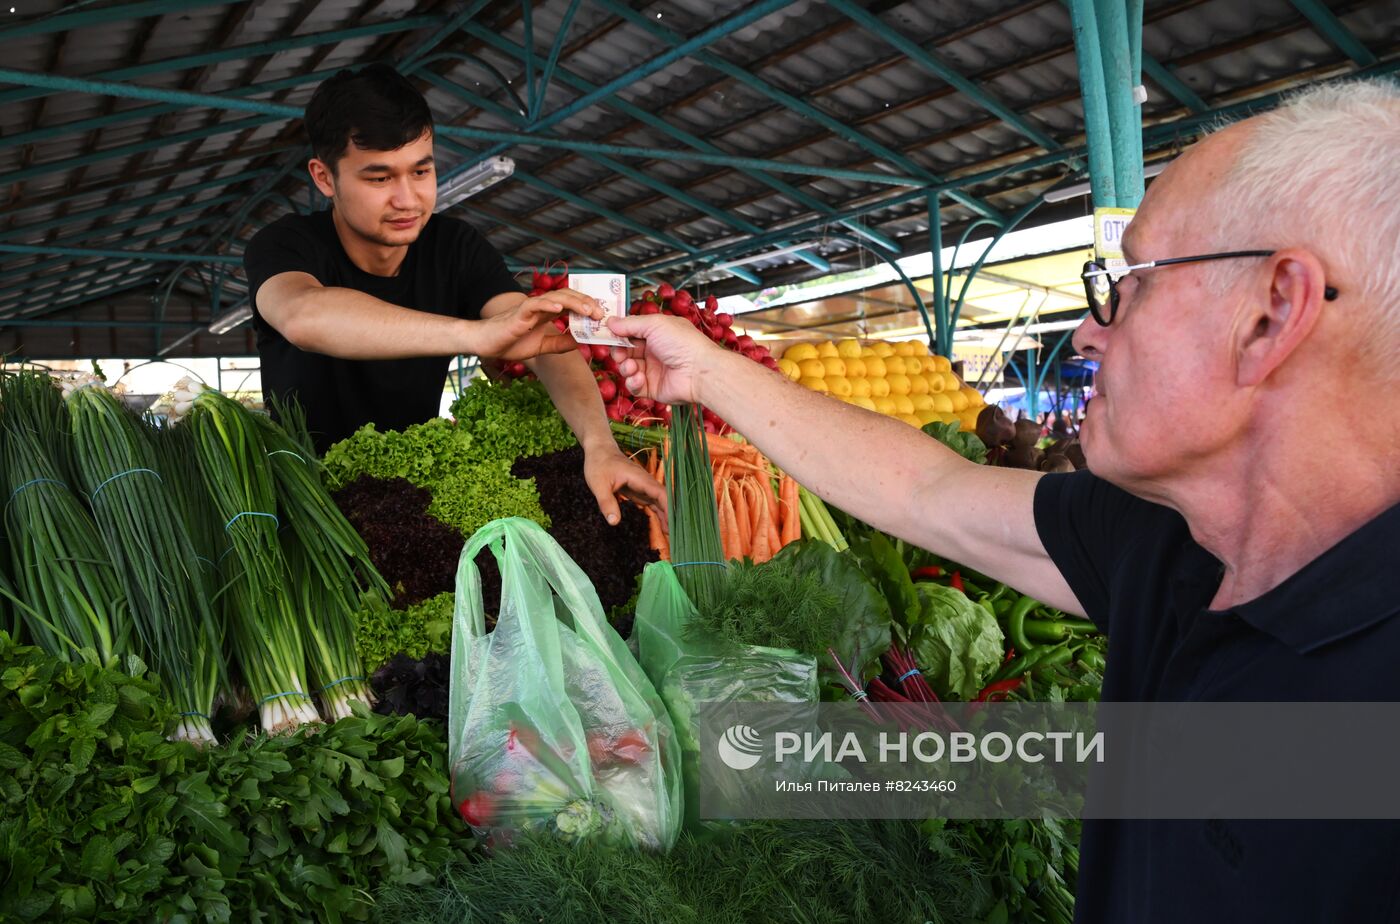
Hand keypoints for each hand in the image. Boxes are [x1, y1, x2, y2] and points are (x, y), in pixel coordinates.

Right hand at [474, 290, 604, 361]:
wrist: (486, 345)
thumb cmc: (511, 343)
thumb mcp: (542, 347)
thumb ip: (561, 343)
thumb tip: (581, 342)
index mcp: (547, 314)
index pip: (571, 304)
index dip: (587, 307)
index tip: (602, 317)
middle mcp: (541, 307)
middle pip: (568, 297)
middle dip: (586, 303)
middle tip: (601, 313)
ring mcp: (530, 308)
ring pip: (555, 298)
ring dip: (573, 302)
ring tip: (588, 310)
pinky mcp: (518, 314)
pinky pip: (534, 305)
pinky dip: (548, 304)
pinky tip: (560, 308)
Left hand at [583, 445, 667, 528]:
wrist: (599, 450)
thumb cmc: (599, 464)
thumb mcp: (599, 485)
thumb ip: (607, 503)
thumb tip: (614, 522)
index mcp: (640, 478)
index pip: (660, 493)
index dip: (669, 508)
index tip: (673, 522)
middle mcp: (645, 482)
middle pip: (663, 498)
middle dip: (670, 515)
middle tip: (674, 534)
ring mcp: (643, 486)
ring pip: (659, 501)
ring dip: (666, 515)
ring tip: (670, 533)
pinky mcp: (638, 490)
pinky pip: (652, 502)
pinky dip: (658, 512)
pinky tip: (662, 523)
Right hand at [606, 314, 719, 405]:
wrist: (699, 371)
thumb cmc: (681, 342)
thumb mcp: (654, 324)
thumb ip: (630, 324)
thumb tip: (609, 321)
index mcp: (657, 334)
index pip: (631, 333)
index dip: (619, 335)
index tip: (607, 335)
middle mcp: (654, 351)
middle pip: (626, 352)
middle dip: (619, 353)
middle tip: (620, 354)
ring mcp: (653, 371)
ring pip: (628, 369)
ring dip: (626, 367)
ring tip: (632, 367)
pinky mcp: (653, 389)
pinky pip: (634, 386)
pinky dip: (633, 382)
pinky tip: (639, 378)